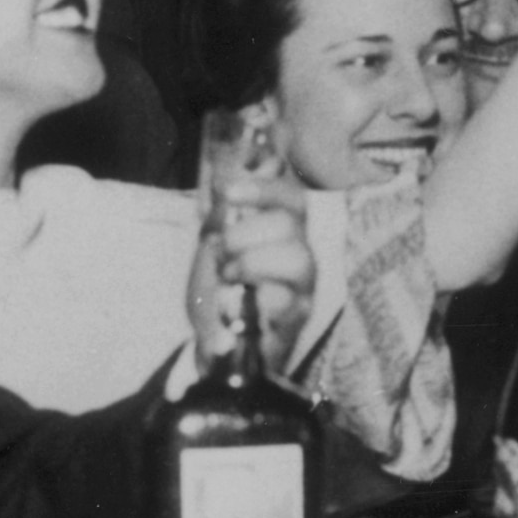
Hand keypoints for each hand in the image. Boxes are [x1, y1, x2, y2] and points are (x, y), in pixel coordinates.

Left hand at [188, 174, 314, 367]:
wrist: (216, 341)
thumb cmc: (221, 290)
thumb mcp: (214, 246)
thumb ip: (222, 213)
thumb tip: (224, 176)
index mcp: (283, 230)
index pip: (290, 197)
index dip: (263, 188)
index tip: (228, 192)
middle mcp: (300, 252)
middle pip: (290, 224)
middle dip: (244, 233)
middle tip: (220, 251)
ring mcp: (304, 286)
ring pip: (297, 260)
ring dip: (251, 263)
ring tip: (229, 276)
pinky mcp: (298, 318)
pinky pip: (287, 302)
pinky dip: (256, 299)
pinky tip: (238, 303)